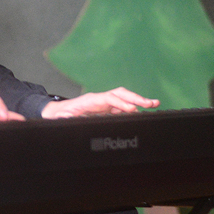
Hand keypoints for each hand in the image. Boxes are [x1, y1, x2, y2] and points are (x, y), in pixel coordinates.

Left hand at [41, 87, 158, 118]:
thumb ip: (63, 118)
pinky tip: (144, 112)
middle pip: (120, 94)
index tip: (132, 109)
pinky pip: (123, 107)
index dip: (121, 103)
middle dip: (136, 98)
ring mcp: (104, 103)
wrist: (58, 113)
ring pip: (124, 99)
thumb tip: (63, 118)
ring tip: (155, 104)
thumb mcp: (60, 118)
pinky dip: (134, 109)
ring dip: (139, 101)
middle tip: (151, 103)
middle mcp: (100, 99)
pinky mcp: (107, 109)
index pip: (109, 99)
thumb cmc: (60, 116)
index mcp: (90, 101)